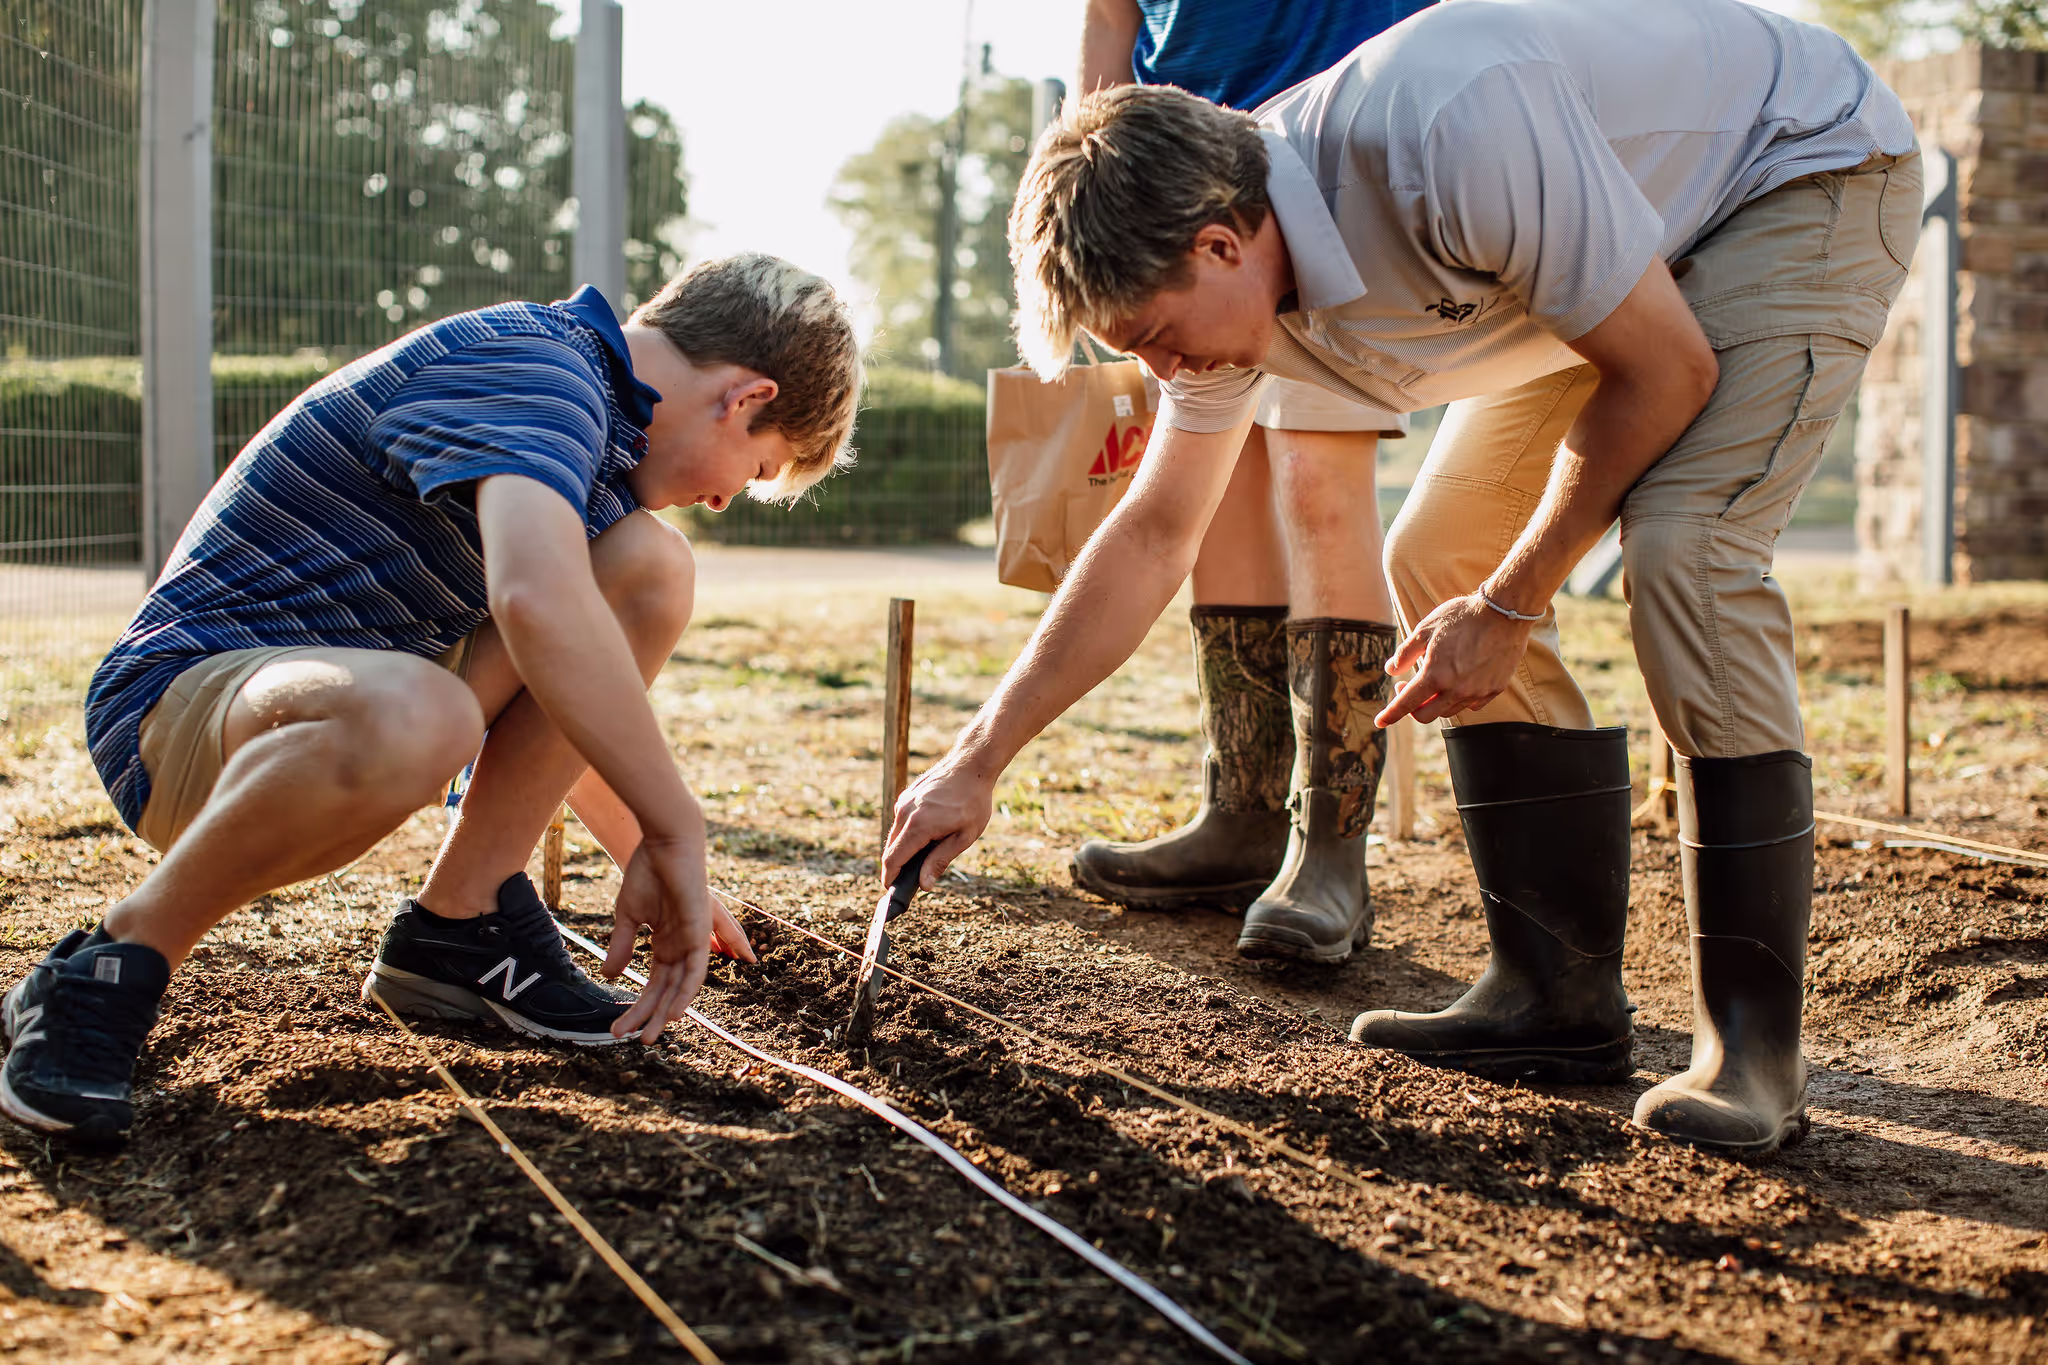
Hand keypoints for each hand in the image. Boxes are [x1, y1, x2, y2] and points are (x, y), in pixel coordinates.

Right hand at [606, 834, 739, 1042]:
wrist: (663, 842)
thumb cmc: (647, 872)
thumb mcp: (628, 915)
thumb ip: (621, 946)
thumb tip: (610, 976)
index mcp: (667, 942)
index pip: (655, 983)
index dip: (639, 1006)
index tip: (619, 1028)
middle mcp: (682, 946)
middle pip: (667, 990)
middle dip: (650, 1017)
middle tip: (634, 1041)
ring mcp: (692, 939)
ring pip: (681, 986)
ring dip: (666, 1012)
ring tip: (649, 1036)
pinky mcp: (698, 931)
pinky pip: (695, 969)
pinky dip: (685, 991)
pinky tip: (674, 1013)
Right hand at [882, 756, 994, 889]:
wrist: (971, 765)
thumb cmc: (973, 801)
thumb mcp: (964, 837)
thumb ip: (940, 861)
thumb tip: (924, 885)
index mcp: (918, 826)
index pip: (893, 859)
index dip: (889, 878)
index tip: (890, 890)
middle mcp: (905, 813)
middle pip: (891, 848)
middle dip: (896, 867)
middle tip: (910, 880)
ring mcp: (903, 802)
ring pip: (895, 834)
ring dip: (903, 849)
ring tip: (922, 858)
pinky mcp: (906, 796)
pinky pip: (901, 821)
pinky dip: (907, 833)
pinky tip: (927, 835)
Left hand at [1376, 593, 1534, 725]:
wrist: (1504, 612)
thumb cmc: (1462, 616)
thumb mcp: (1425, 629)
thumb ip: (1405, 653)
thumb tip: (1391, 670)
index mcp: (1436, 675)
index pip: (1406, 704)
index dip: (1390, 714)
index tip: (1380, 722)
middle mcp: (1457, 690)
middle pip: (1426, 715)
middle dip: (1411, 708)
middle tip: (1406, 689)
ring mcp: (1478, 692)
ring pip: (1449, 711)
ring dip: (1435, 702)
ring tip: (1433, 681)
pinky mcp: (1495, 689)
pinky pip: (1471, 704)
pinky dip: (1459, 700)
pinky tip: (1457, 685)